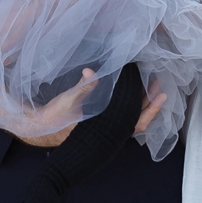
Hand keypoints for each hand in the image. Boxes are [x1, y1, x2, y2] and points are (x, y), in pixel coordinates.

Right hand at [17, 71, 169, 147]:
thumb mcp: (68, 101)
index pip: (137, 121)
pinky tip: (129, 93)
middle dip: (149, 101)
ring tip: (148, 84)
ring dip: (141, 101)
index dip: (151, 109)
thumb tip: (91, 72)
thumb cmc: (55, 117)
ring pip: (130, 116)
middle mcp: (110, 130)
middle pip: (137, 117)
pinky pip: (121, 115)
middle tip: (157, 82)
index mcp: (107, 127)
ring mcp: (105, 128)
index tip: (161, 93)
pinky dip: (129, 104)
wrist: (41, 127)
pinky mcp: (99, 124)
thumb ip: (82, 88)